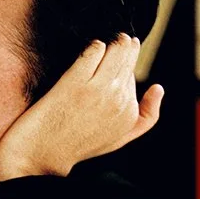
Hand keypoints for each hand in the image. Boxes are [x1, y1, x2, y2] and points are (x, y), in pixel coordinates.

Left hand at [0, 35, 163, 179]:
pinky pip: (94, 49)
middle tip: (110, 45)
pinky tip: (86, 52)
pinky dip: (92, 46)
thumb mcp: (118, 139)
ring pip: (116, 48)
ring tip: (99, 48)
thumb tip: (159, 88)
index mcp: (130, 114)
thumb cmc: (76, 145)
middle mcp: (118, 101)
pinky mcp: (76, 82)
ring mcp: (98, 90)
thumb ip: (145, 117)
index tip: (110, 65)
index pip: (133, 75)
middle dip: (121, 47)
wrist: (40, 156)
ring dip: (110, 42)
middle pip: (127, 58)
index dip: (122, 66)